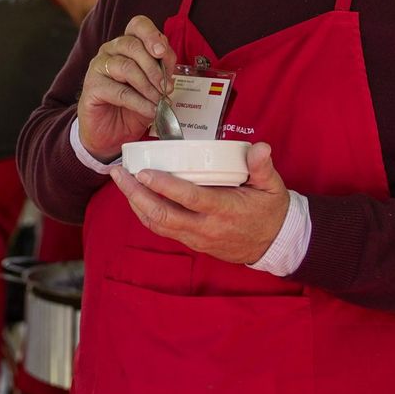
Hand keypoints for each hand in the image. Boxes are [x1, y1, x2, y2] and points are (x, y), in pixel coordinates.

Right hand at [77, 15, 176, 161]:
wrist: (110, 133)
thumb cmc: (131, 107)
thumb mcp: (153, 87)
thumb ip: (162, 71)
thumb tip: (169, 66)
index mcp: (127, 45)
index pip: (138, 26)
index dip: (151, 34)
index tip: (162, 52)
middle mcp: (110, 50)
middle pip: (133, 45)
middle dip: (154, 67)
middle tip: (167, 87)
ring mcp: (98, 67)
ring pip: (127, 67)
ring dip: (148, 86)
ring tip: (159, 101)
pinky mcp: (92, 86)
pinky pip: (119, 90)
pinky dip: (139, 102)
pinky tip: (150, 110)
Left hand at [108, 142, 291, 264]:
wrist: (274, 245)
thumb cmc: (270, 211)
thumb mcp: (273, 187)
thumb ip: (263, 167)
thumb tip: (260, 148)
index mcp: (225, 209)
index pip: (190, 198)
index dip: (164, 186)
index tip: (144, 172)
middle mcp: (207, 227)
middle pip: (163, 215)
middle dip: (136, 194)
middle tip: (120, 173)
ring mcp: (197, 238)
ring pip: (158, 224)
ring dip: (136, 203)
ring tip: (121, 181)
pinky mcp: (193, 242)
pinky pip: (163, 230)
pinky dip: (146, 214)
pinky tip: (136, 197)